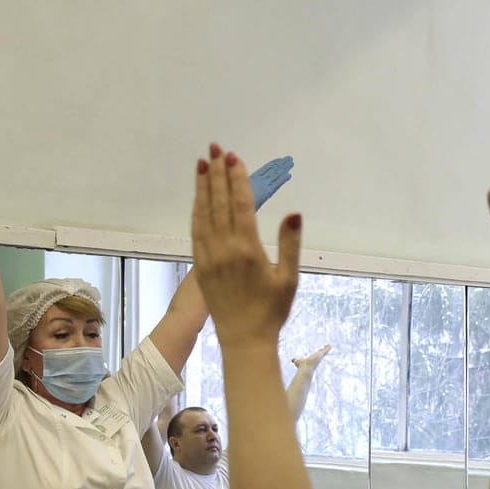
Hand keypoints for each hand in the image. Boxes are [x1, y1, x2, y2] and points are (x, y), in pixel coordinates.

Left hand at [191, 144, 299, 344]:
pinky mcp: (200, 265)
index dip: (236, 178)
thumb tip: (293, 213)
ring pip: (203, 213)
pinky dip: (197, 209)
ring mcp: (209, 256)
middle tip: (214, 149)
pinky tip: (198, 197)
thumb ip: (289, 244)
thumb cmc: (272, 311)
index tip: (233, 157)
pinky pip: (196, 230)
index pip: (241, 204)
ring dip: (203, 187)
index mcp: (248, 249)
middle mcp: (225, 248)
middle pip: (218, 202)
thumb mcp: (288, 279)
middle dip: (216, 173)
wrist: (244, 339)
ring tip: (202, 164)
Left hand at [293, 344, 331, 371]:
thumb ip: (295, 360)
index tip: (319, 352)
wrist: (305, 368)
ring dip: (327, 349)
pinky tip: (330, 345)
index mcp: (312, 360)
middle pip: (321, 353)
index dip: (317, 354)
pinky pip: (325, 351)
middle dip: (323, 350)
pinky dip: (327, 348)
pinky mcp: (321, 355)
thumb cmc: (301, 366)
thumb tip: (292, 360)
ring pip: (324, 352)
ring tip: (329, 345)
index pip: (316, 356)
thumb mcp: (297, 361)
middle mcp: (316, 358)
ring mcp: (319, 357)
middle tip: (327, 347)